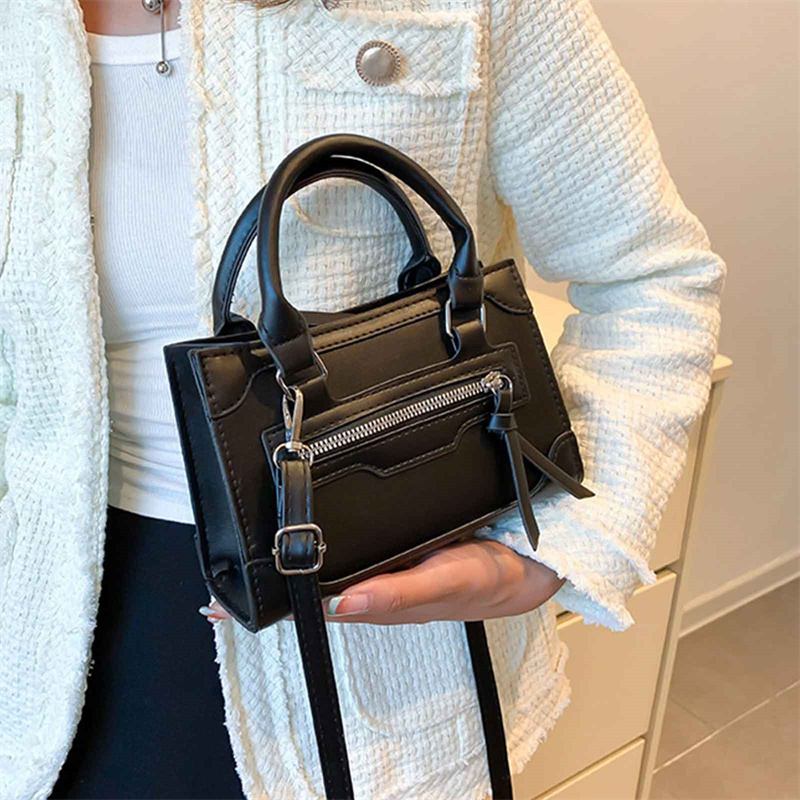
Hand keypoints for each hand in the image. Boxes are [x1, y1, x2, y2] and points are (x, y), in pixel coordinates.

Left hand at [199, 540, 565, 625]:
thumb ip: (398, 594)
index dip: (270, 599)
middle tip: (220, 561)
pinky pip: (349, 541)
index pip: (311, 603)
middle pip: (309, 580)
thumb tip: (341, 606)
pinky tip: (305, 521)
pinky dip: (321, 535)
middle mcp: (371, 581)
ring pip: (325, 560)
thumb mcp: (446, 582)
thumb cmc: (485, 579)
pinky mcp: (391, 544)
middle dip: (265, 571)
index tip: (226, 596)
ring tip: (246, 539)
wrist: (523, 561)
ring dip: (287, 550)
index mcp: (376, 597)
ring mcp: (379, 562)